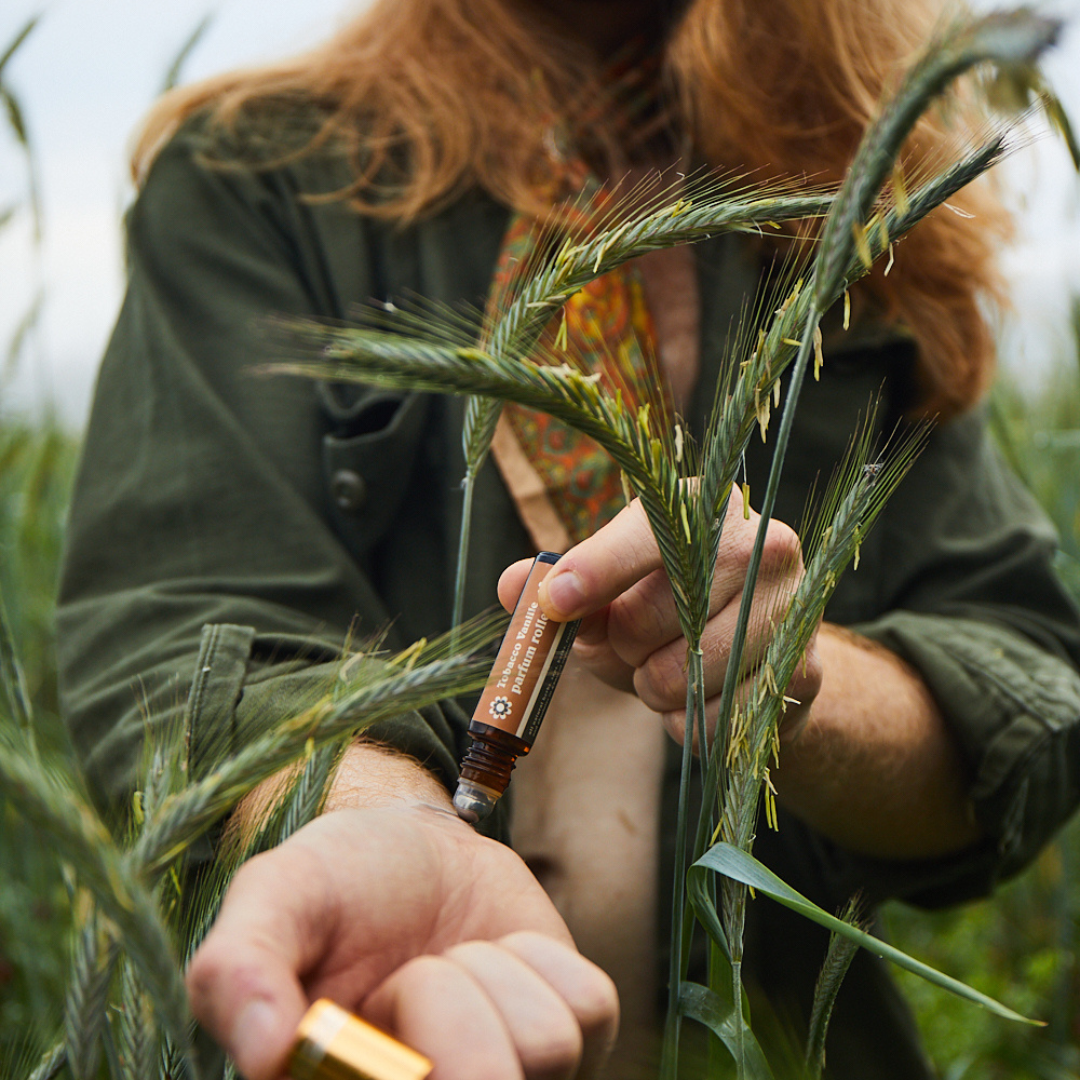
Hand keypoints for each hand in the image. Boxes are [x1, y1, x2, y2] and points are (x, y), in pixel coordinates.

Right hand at [187, 754, 617, 1079]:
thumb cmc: (336, 882)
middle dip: (443, 1004)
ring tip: (447, 962)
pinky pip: (590, 1008)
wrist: (414, 846)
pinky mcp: (574, 1043)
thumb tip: (265, 1056)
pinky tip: (500, 954)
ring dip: (490, 975)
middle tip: (407, 975)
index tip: (387, 1002)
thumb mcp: (274, 900)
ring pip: (546, 1048)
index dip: (415, 1061)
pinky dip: (543, 961)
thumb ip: (239, 969)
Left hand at [499, 495, 821, 744]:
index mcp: (702, 507)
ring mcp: (789, 607)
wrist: (756, 655)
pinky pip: (712, 720)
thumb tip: (516, 587)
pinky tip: (701, 699)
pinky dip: (688, 724)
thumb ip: (561, 588)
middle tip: (636, 644)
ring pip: (678, 677)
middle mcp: (759, 543)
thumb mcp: (609, 593)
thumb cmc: (666, 612)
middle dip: (622, 647)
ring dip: (653, 690)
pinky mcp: (804, 670)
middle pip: (647, 620)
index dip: (595, 571)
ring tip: (669, 669)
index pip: (644, 537)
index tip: (556, 601)